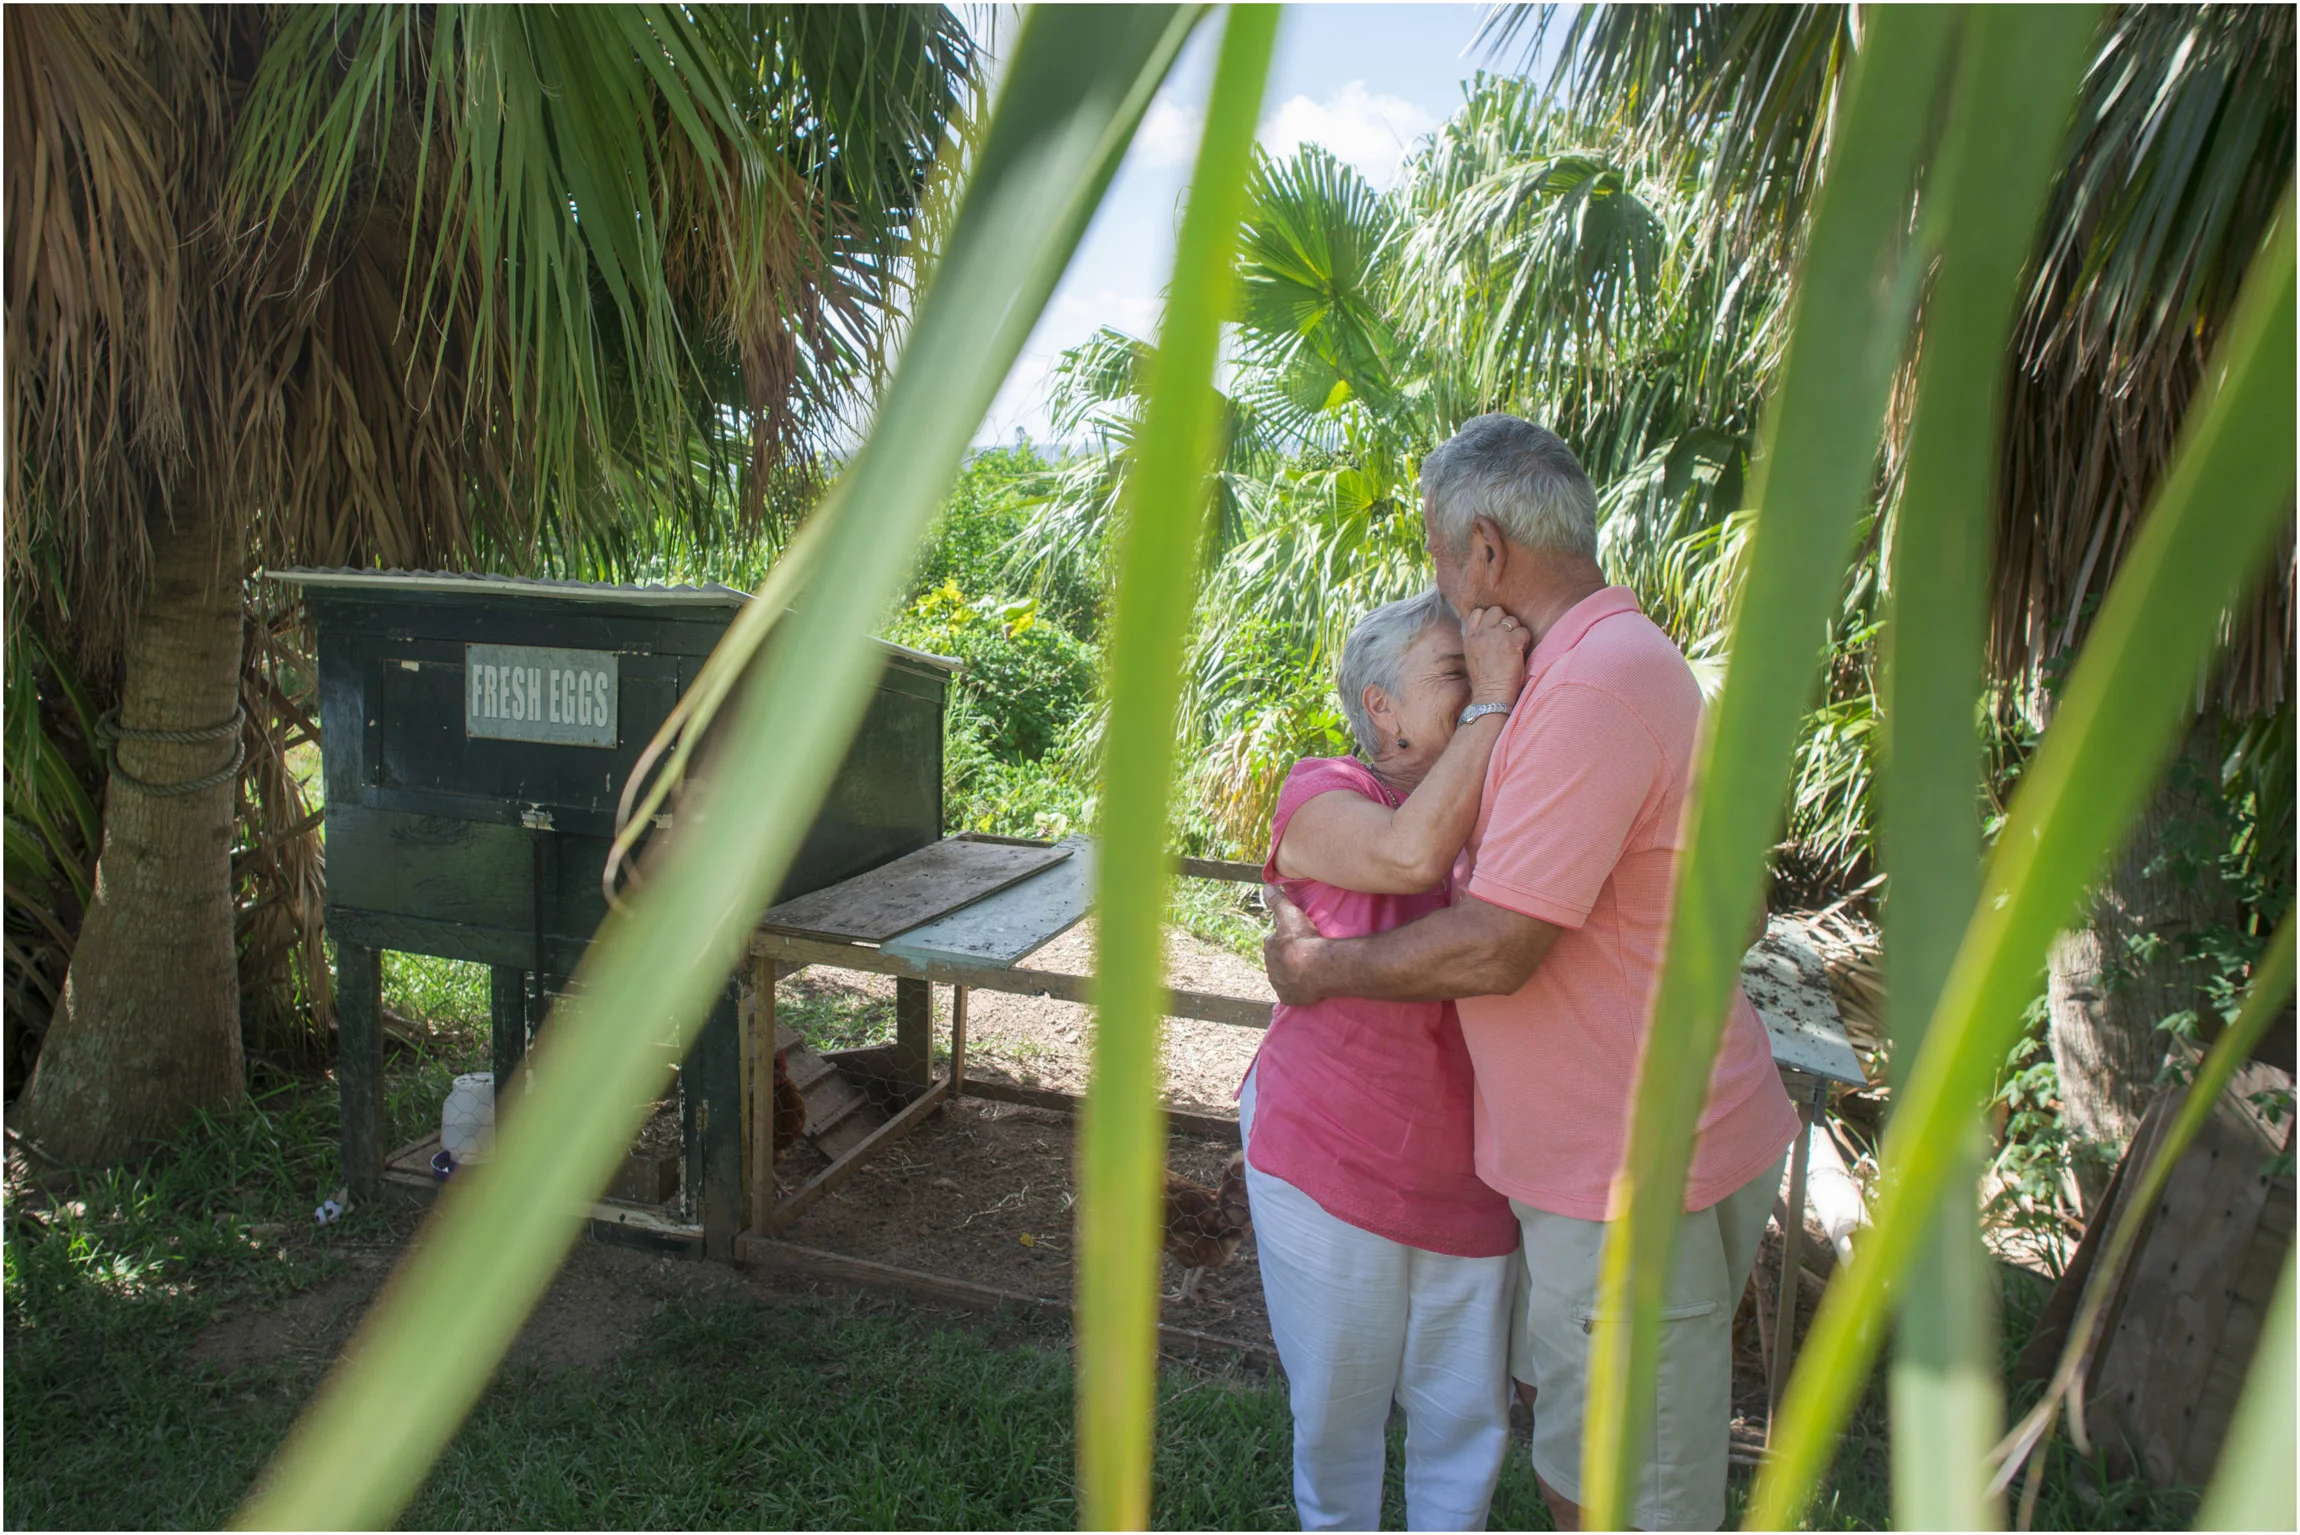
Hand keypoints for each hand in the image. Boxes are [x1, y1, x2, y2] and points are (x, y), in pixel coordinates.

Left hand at [1262, 886, 1328, 1006]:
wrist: (1318, 967)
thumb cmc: (1304, 939)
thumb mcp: (1290, 914)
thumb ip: (1277, 900)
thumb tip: (1265, 887)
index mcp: (1270, 947)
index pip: (1274, 942)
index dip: (1285, 940)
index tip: (1297, 939)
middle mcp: (1270, 967)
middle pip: (1279, 960)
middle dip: (1288, 957)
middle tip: (1305, 954)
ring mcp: (1279, 984)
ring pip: (1284, 977)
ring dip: (1292, 973)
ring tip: (1308, 969)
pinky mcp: (1288, 998)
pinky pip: (1291, 993)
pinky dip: (1297, 990)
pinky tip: (1307, 985)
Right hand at [1463, 605, 1531, 706]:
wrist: (1491, 696)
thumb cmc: (1485, 680)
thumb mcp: (1473, 655)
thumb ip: (1479, 639)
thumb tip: (1491, 629)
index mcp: (1469, 637)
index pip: (1478, 612)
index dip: (1489, 617)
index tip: (1495, 629)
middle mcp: (1481, 633)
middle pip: (1496, 610)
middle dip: (1504, 620)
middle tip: (1507, 636)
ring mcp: (1496, 636)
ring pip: (1512, 619)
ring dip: (1516, 631)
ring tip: (1515, 646)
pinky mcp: (1512, 643)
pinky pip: (1524, 631)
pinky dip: (1525, 640)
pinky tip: (1520, 652)